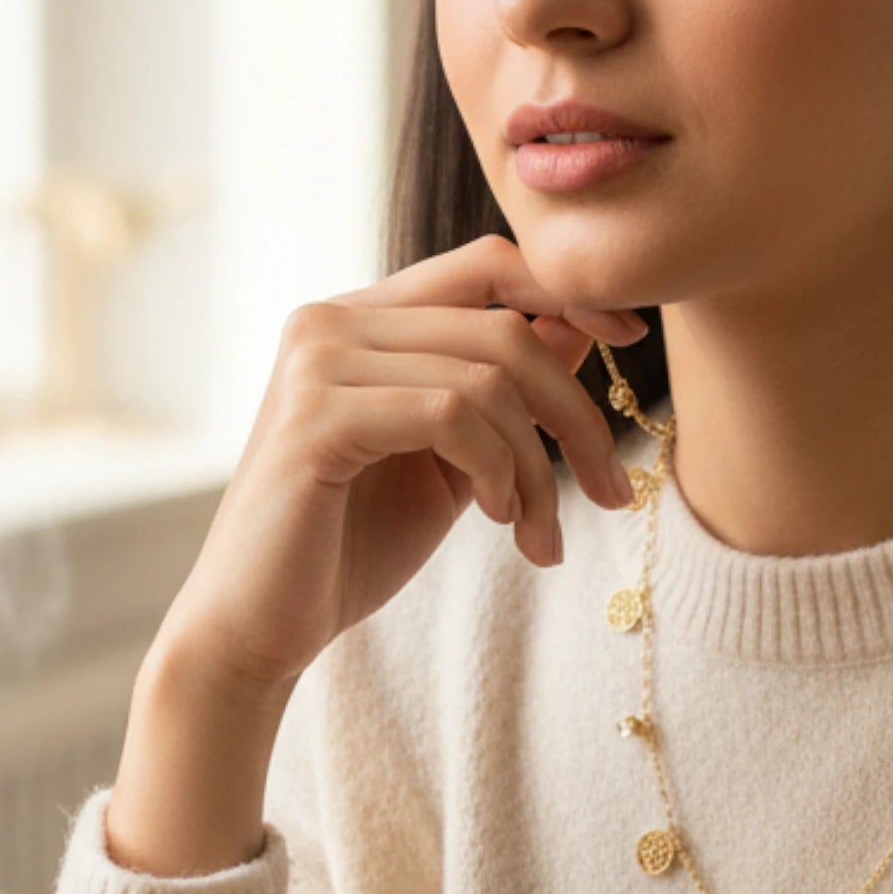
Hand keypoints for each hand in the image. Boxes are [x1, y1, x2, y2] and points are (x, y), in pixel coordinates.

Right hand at [159, 231, 647, 699]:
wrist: (259, 628)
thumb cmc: (349, 547)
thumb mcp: (450, 461)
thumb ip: (499, 394)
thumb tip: (582, 326)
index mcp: (359, 320)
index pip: (486, 264)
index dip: (568, 292)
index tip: (633, 341)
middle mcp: (330, 320)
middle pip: (503, 323)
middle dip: (577, 412)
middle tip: (612, 490)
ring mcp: (316, 362)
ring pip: (486, 376)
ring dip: (538, 466)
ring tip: (538, 533)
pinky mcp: (315, 417)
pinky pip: (449, 415)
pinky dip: (495, 469)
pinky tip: (496, 520)